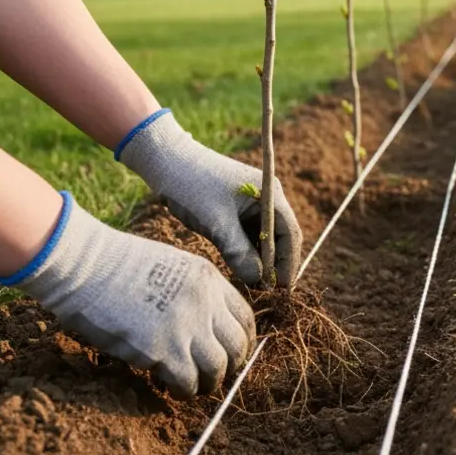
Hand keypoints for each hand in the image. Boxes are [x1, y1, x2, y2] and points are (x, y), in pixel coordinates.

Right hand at [4, 192, 255, 397]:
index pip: (244, 316)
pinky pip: (187, 382)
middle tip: (216, 374)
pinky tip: (173, 389)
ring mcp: (186, 327)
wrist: (85, 265)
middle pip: (237, 346)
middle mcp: (205, 303)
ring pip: (217, 368)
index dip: (242, 340)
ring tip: (196, 386)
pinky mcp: (162, 350)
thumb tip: (202, 323)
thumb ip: (193, 291)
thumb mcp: (170, 265)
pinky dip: (184, 391)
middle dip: (231, 365)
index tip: (234, 352)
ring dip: (209, 382)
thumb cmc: (116, 264)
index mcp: (209, 279)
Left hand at [116, 109, 302, 287]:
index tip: (282, 289)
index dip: (289, 263)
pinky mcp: (237, 211)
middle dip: (278, 265)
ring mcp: (253, 205)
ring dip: (263, 261)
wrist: (166, 161)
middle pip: (282, 238)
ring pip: (266, 240)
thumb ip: (239, 251)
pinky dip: (249, 254)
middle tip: (271, 293)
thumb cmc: (191, 185)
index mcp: (269, 194)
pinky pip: (250, 237)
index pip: (290, 234)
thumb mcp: (216, 221)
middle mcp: (266, 198)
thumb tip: (258, 280)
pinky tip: (243, 270)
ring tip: (256, 286)